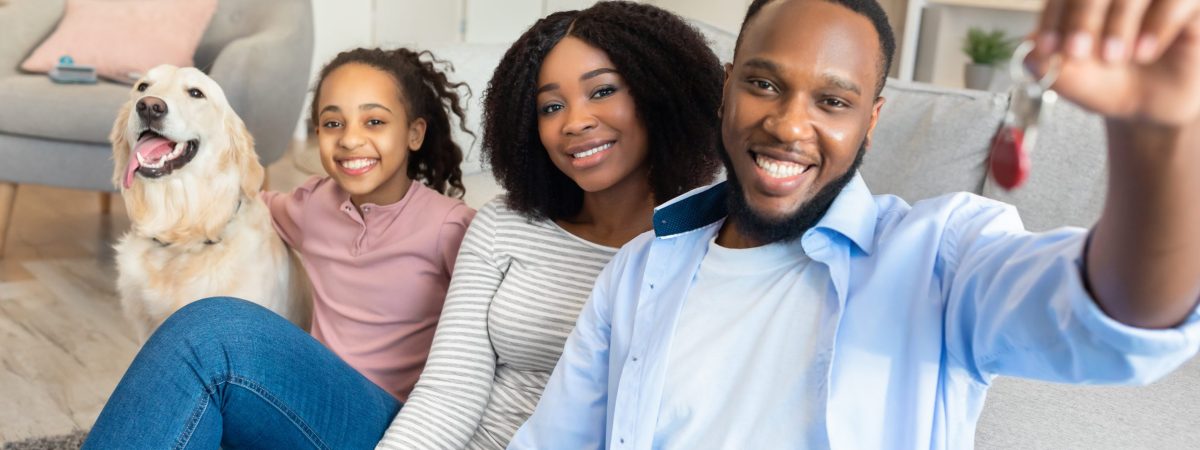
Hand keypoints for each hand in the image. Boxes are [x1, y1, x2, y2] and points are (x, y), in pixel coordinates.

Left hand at [1032, 0, 1199, 126]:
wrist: (1150, 107)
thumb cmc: (1110, 83)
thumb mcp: (1075, 80)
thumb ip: (1049, 66)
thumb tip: (1028, 50)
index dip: (1052, 19)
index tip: (1046, 50)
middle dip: (1082, 18)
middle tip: (1077, 54)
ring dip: (1118, 23)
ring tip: (1113, 58)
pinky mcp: (1189, 2)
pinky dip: (1156, 25)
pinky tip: (1143, 52)